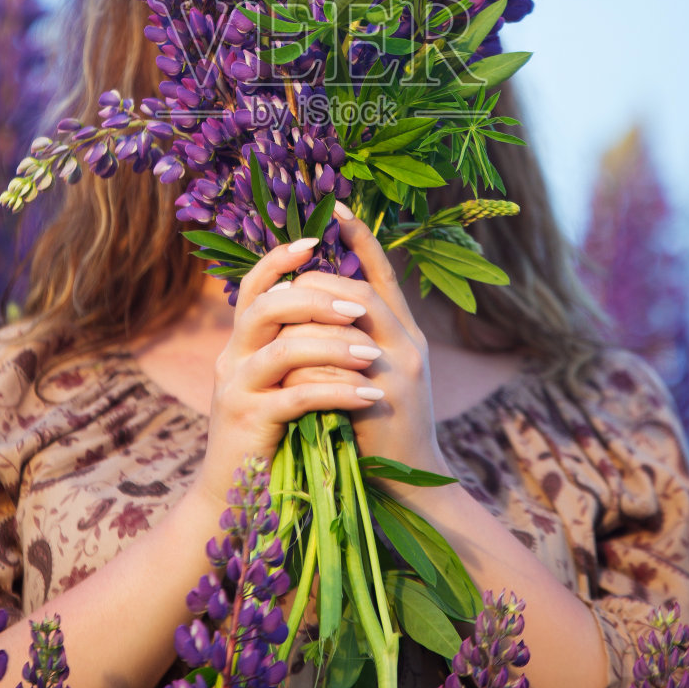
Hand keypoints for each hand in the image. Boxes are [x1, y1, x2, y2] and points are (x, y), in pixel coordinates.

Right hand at [196, 235, 388, 509]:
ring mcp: (237, 390)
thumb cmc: (271, 436)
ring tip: (375, 356)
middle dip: (317, 300)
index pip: (253, 286)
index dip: (279, 259)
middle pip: (267, 307)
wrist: (237, 500)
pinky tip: (368, 395)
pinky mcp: (249, 424)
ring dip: (336, 348)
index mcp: (241, 343)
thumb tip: (337, 303)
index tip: (315, 239)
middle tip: (359, 308)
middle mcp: (232, 358)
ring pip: (285, 350)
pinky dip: (337, 392)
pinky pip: (298, 397)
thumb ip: (293, 346)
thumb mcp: (278, 382)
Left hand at [276, 207, 449, 476]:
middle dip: (314, 286)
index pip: (384, 271)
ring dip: (304, 323)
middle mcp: (409, 343)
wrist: (410, 482)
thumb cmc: (381, 425)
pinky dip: (305, 366)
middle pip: (357, 292)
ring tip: (278, 330)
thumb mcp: (375, 372)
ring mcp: (399, 370)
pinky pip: (333, 367)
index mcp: (406, 331)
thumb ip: (354, 337)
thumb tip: (311, 299)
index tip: (336, 205)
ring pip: (347, 321)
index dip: (362, 237)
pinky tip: (286, 372)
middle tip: (285, 291)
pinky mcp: (382, 400)